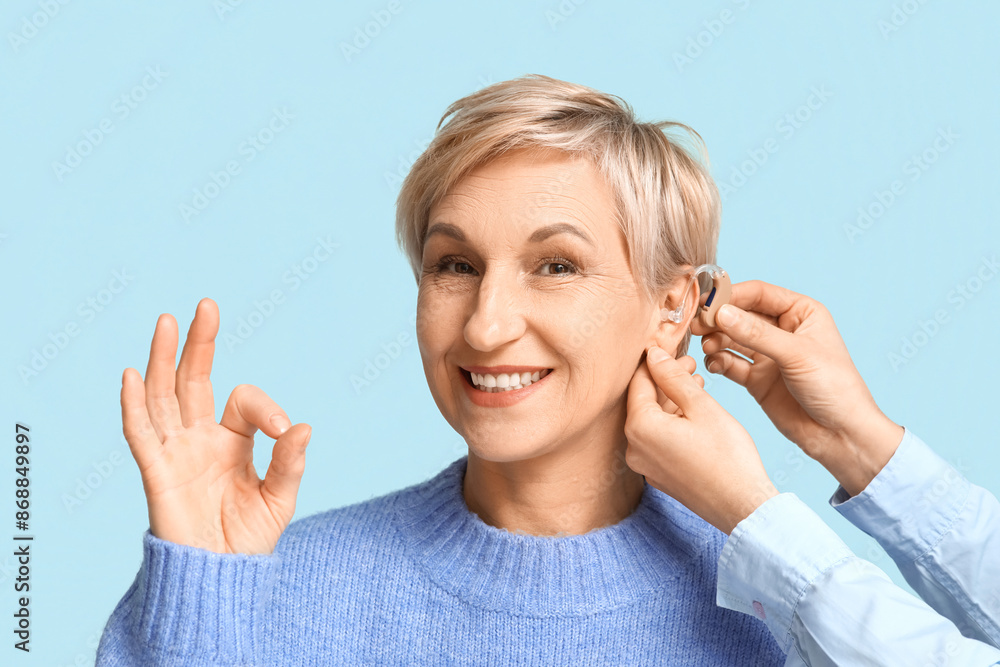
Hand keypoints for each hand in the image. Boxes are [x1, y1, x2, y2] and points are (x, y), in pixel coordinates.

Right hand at [121, 298, 311, 553]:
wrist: (220, 578)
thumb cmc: (249, 538)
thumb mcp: (279, 499)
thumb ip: (290, 463)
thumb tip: (305, 427)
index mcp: (233, 440)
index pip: (243, 401)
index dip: (268, 409)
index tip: (287, 433)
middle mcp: (200, 438)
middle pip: (194, 380)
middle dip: (199, 343)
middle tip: (207, 305)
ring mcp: (176, 452)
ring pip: (164, 396)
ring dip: (163, 359)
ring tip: (167, 321)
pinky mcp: (157, 474)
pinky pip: (141, 435)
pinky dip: (134, 405)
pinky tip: (133, 374)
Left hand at [625, 348, 777, 534]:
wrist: (743, 507)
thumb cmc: (728, 457)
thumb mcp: (702, 407)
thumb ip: (673, 377)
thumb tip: (653, 354)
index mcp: (639, 427)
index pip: (638, 381)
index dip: (654, 359)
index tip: (669, 344)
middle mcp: (633, 448)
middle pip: (643, 400)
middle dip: (664, 378)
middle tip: (688, 360)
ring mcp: (644, 464)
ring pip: (652, 420)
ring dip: (671, 399)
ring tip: (695, 380)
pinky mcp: (658, 474)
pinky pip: (658, 439)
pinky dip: (672, 421)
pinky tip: (693, 410)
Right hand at [691, 280, 903, 496]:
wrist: (840, 435)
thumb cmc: (834, 388)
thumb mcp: (797, 354)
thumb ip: (757, 334)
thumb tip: (721, 313)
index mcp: (801, 312)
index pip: (759, 293)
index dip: (731, 296)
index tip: (707, 303)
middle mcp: (782, 330)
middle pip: (740, 315)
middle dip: (718, 319)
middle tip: (698, 325)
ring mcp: (768, 355)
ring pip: (732, 338)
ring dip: (716, 341)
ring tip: (708, 348)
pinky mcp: (757, 378)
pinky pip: (730, 363)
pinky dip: (719, 362)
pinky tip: (714, 365)